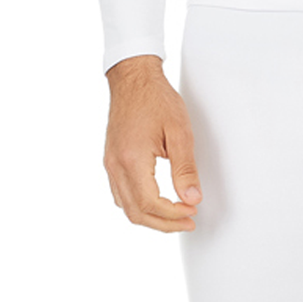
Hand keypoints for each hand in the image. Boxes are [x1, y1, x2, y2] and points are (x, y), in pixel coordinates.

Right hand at [102, 55, 202, 231]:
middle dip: (164, 224)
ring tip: (175, 216)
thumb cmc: (155, 98)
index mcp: (131, 159)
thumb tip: (192, 199)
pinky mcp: (111, 161)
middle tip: (187, 222)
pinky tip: (157, 204)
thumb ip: (186, 169)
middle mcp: (116, 164)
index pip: (151, 204)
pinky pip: (121, 195)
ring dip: (151, 219)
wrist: (133, 77)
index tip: (192, 212)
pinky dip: (139, 206)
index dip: (174, 215)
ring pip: (127, 208)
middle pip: (136, 213)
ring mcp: (110, 164)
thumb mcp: (179, 132)